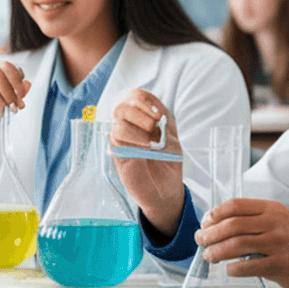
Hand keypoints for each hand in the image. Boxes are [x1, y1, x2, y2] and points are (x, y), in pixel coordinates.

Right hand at [110, 89, 184, 236]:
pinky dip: (129, 138)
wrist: (164, 191)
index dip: (144, 100)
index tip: (157, 115)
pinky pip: (114, 136)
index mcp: (148, 117)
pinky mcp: (117, 150)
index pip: (137, 96)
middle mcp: (133, 124)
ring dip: (135, 127)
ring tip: (149, 144)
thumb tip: (157, 114)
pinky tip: (142, 148)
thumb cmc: (170, 165)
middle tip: (153, 127)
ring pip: (117, 118)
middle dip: (139, 112)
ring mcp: (123, 137)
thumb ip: (166, 126)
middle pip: (124, 103)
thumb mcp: (174, 143)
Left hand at [194, 198, 288, 287]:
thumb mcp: (278, 219)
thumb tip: (218, 226)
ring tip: (209, 256)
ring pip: (237, 245)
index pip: (235, 205)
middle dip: (210, 234)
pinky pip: (249, 266)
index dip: (215, 214)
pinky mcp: (280, 264)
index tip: (205, 223)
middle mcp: (274, 223)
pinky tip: (229, 270)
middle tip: (200, 241)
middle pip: (232, 225)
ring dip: (217, 251)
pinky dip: (234, 269)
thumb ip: (253, 220)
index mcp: (270, 208)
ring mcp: (277, 243)